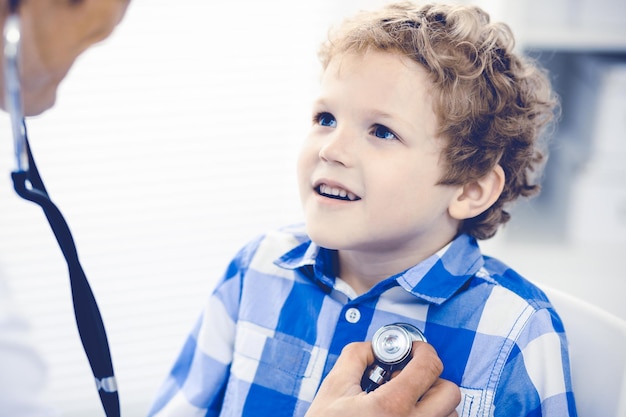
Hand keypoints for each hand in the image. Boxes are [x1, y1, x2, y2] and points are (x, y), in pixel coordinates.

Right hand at [305, 341, 459, 416]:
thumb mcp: (333, 388)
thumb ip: (356, 357)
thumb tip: (375, 347)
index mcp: (391, 407)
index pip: (429, 368)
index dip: (424, 350)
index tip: (415, 349)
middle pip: (450, 393)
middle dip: (432, 377)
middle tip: (410, 376)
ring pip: (448, 415)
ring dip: (433, 402)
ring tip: (405, 400)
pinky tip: (403, 415)